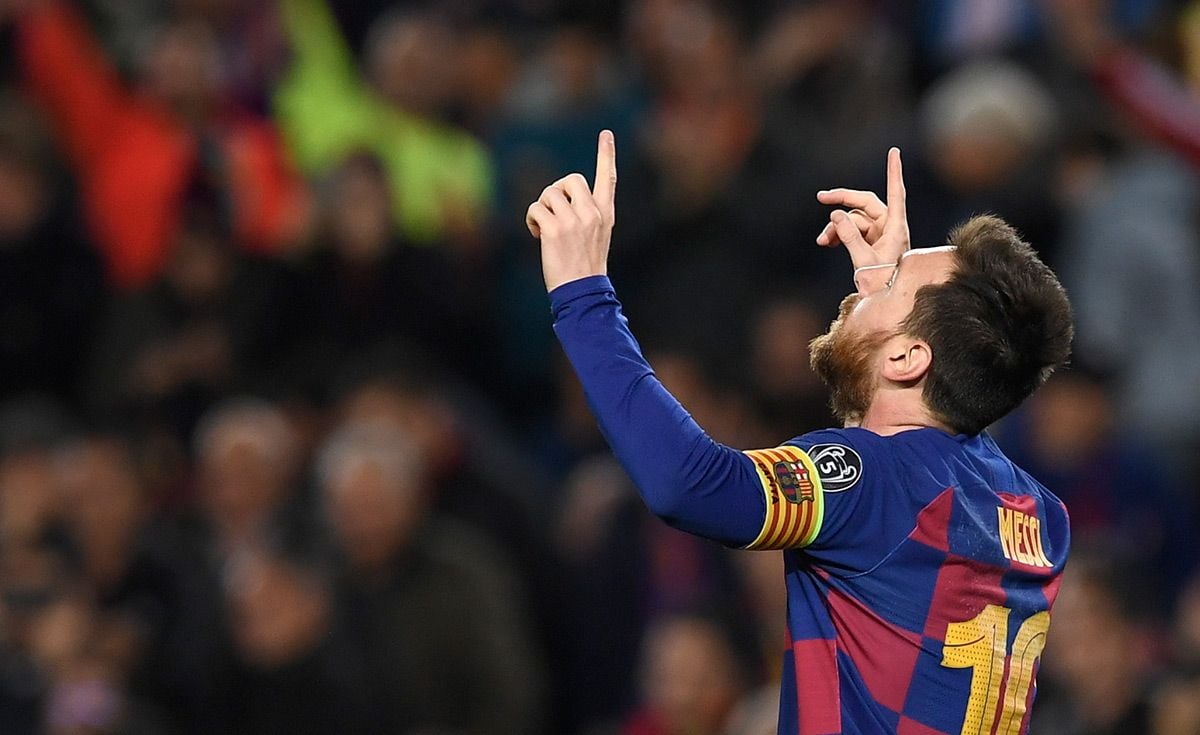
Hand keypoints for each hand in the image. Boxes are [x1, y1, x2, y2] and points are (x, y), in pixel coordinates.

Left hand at [526, 130, 616, 291]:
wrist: (582, 292)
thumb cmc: (585, 266)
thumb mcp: (595, 237)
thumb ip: (585, 215)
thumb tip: (558, 199)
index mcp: (605, 214)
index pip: (608, 178)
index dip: (606, 154)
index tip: (606, 134)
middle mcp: (592, 213)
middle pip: (570, 179)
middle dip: (556, 191)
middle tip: (553, 213)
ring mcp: (574, 221)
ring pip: (549, 193)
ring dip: (542, 208)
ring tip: (544, 229)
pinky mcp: (555, 230)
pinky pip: (536, 208)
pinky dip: (531, 220)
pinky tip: (537, 235)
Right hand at [815, 147, 909, 287]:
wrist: (885, 303)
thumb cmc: (881, 285)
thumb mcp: (862, 261)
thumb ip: (850, 237)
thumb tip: (835, 214)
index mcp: (895, 228)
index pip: (895, 193)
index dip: (893, 172)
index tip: (894, 152)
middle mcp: (889, 227)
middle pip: (865, 203)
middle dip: (842, 200)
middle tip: (820, 197)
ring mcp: (879, 234)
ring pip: (853, 220)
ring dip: (836, 228)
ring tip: (822, 242)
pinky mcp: (870, 243)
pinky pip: (851, 231)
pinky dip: (838, 235)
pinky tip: (826, 243)